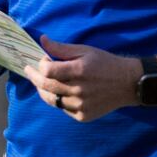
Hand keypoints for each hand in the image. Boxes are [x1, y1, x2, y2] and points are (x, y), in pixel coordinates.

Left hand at [23, 36, 138, 121]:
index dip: (41, 65)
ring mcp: (81, 105)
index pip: (48, 71)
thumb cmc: (105, 63)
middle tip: (29, 71)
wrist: (127, 83)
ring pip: (52, 100)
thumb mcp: (85, 50)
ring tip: (40, 83)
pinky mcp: (83, 116)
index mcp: (79, 71)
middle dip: (34, 77)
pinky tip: (60, 93)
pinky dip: (59, 101)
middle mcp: (79, 90)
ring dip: (43, 90)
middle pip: (46, 86)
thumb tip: (42, 40)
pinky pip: (63, 109)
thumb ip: (61, 48)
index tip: (43, 60)